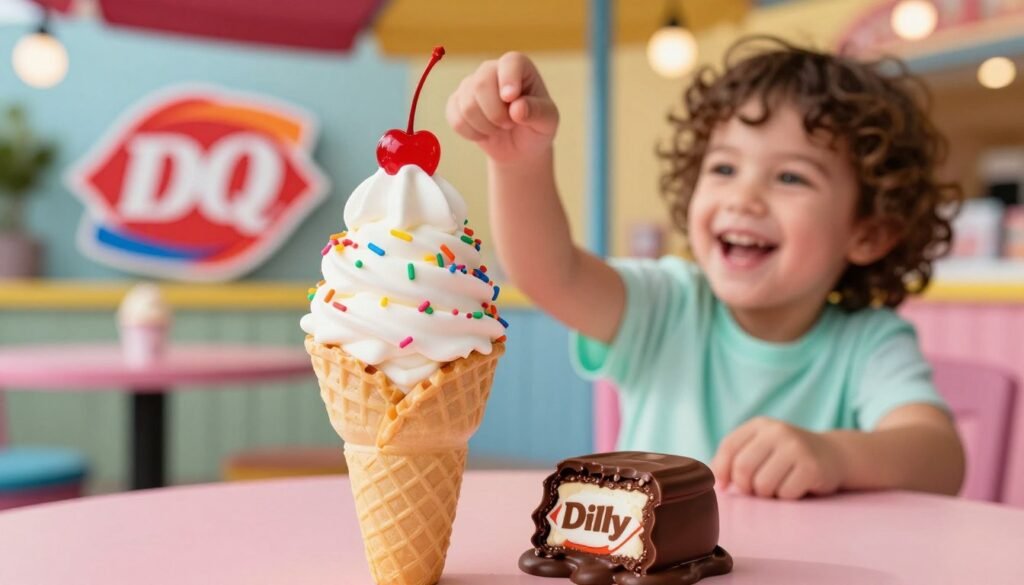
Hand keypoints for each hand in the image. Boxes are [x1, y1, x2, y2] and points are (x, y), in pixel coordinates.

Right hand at [446, 52, 558, 162]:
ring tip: (499, 128)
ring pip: (467, 105)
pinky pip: (456, 120)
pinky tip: (485, 133)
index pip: (509, 63)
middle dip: (496, 113)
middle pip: (481, 84)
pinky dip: (472, 134)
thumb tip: (517, 108)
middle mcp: (492, 70)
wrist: (520, 147)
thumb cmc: (536, 127)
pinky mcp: (456, 103)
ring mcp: (471, 85)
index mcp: (518, 67)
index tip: (510, 98)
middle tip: (509, 124)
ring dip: (486, 126)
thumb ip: (537, 112)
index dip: (508, 79)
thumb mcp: (547, 122)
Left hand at [711, 417, 844, 499]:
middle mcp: (777, 431)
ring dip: (767, 494)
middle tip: (755, 489)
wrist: (834, 454)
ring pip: (763, 485)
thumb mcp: (762, 446)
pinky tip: (796, 486)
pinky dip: (787, 497)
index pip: (728, 447)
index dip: (721, 471)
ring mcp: (796, 447)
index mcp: (759, 425)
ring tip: (778, 484)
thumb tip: (715, 480)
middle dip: (745, 487)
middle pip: (743, 469)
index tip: (725, 485)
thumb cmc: (787, 456)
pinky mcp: (811, 467)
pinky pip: (785, 494)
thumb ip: (737, 456)